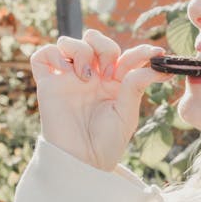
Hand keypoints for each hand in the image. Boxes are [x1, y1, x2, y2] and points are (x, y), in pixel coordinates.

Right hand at [30, 29, 169, 170]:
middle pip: (95, 40)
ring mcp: (69, 78)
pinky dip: (54, 54)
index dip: (141, 51)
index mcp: (114, 82)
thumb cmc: (107, 143)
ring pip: (69, 42)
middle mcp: (91, 76)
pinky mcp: (48, 84)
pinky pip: (43, 55)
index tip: (157, 54)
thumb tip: (157, 66)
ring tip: (86, 77)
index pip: (126, 56)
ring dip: (81, 51)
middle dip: (104, 47)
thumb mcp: (128, 114)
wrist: (82, 161)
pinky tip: (66, 71)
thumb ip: (137, 85)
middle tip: (109, 73)